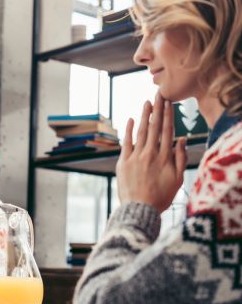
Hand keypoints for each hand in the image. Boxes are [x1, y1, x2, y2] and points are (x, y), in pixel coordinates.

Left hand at [116, 93, 186, 212]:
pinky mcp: (123, 162)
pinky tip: (131, 119)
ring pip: (141, 132)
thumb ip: (180, 158)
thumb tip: (181, 139)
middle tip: (159, 94)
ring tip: (147, 102)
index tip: (169, 102)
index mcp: (165, 158)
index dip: (168, 115)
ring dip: (145, 116)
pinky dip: (129, 130)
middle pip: (155, 127)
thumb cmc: (160, 197)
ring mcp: (135, 157)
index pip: (167, 131)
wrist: (140, 209)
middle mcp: (150, 154)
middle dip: (157, 109)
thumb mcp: (177, 179)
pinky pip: (126, 142)